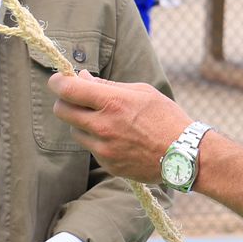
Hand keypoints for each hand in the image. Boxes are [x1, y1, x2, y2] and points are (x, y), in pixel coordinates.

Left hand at [48, 72, 190, 184]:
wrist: (185, 154)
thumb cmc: (165, 117)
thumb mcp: (140, 91)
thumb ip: (107, 85)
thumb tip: (82, 77)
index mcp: (112, 102)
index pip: (68, 90)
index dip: (57, 82)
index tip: (58, 80)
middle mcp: (103, 126)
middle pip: (62, 111)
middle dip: (63, 101)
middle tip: (74, 98)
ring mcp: (104, 148)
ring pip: (74, 131)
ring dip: (80, 123)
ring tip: (104, 120)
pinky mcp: (108, 164)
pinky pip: (90, 148)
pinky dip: (96, 140)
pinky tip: (117, 138)